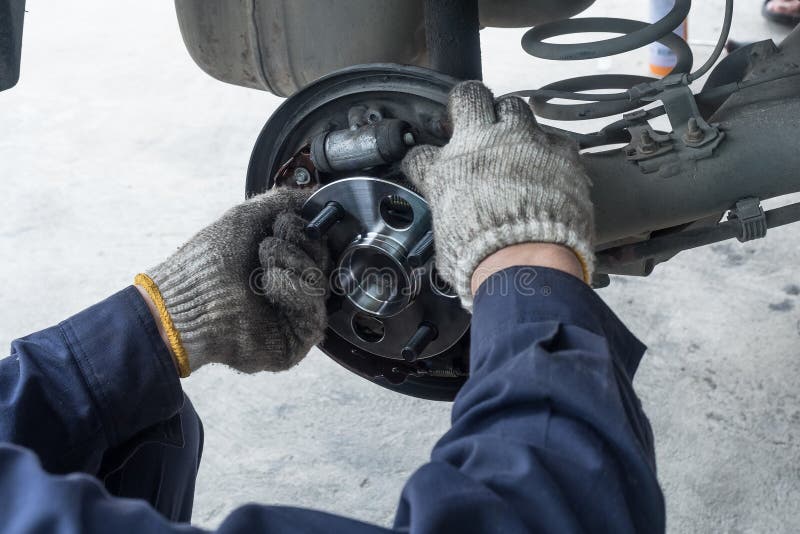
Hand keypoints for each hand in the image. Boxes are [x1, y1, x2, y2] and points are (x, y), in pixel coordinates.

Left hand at [135, 188, 329, 376]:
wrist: (189, 297)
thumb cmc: (209, 260)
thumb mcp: (246, 217)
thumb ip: (282, 202)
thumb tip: (314, 194)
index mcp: (280, 264)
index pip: (316, 247)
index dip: (309, 232)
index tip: (287, 223)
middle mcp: (290, 292)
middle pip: (323, 263)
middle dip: (299, 245)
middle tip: (269, 244)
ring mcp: (294, 318)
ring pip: (321, 284)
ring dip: (293, 263)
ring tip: (263, 266)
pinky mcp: (296, 342)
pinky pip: (315, 311)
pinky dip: (294, 288)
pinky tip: (270, 283)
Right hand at [402, 81, 594, 309]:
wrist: (528, 261)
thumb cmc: (483, 259)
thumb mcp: (448, 239)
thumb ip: (451, 217)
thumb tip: (452, 224)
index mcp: (446, 171)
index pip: (421, 153)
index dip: (427, 159)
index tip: (434, 167)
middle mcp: (481, 144)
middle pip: (470, 96)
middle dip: (471, 104)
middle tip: (476, 120)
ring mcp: (523, 141)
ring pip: (515, 105)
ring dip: (513, 121)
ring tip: (518, 143)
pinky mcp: (560, 151)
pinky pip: (555, 138)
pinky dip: (551, 150)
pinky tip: (552, 168)